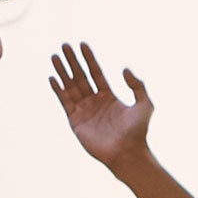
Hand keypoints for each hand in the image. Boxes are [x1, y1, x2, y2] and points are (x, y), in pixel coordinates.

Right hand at [48, 42, 152, 173]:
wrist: (127, 153)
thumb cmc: (138, 131)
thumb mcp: (144, 104)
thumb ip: (137, 85)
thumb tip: (124, 68)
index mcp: (108, 96)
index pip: (96, 73)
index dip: (89, 59)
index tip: (82, 44)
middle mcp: (94, 102)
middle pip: (80, 76)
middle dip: (72, 61)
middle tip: (65, 45)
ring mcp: (83, 111)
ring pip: (70, 86)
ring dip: (62, 71)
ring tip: (54, 56)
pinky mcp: (75, 121)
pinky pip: (65, 102)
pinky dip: (58, 90)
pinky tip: (53, 77)